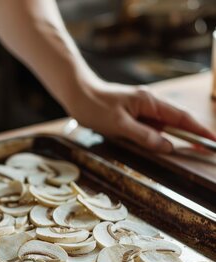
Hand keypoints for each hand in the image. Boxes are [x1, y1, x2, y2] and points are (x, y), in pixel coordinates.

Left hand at [67, 81, 215, 152]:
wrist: (76, 93)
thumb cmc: (94, 106)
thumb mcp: (119, 125)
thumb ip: (143, 136)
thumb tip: (167, 147)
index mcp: (149, 102)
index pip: (181, 117)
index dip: (199, 130)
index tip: (213, 141)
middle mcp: (148, 103)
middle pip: (175, 122)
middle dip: (190, 136)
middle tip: (203, 151)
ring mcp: (140, 109)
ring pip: (160, 126)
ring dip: (168, 138)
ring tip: (176, 149)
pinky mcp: (131, 114)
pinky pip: (147, 127)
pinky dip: (153, 136)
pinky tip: (150, 144)